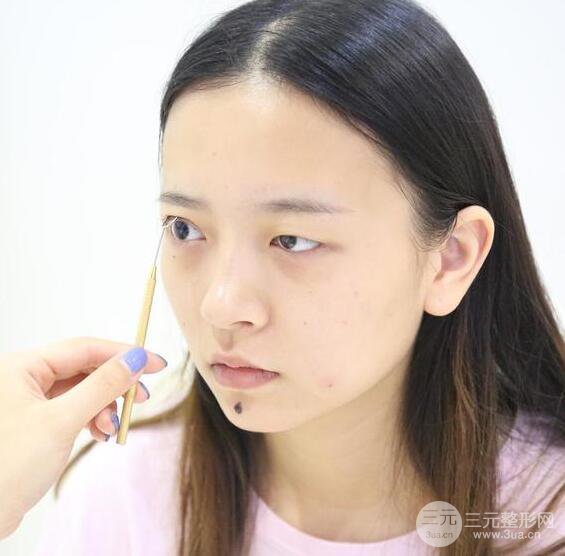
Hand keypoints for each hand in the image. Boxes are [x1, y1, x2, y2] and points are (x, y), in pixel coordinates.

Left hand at [0, 336, 167, 538]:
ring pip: (82, 390)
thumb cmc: (7, 468)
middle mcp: (24, 379)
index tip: (154, 363)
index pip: (84, 349)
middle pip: (85, 369)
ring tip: (112, 427)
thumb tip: (136, 359)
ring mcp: (30, 401)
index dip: (123, 354)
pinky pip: (74, 409)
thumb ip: (102, 386)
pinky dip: (92, 419)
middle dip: (115, 386)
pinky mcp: (36, 422)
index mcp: (21, 368)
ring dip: (105, 406)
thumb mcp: (62, 421)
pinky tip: (100, 432)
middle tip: (141, 398)